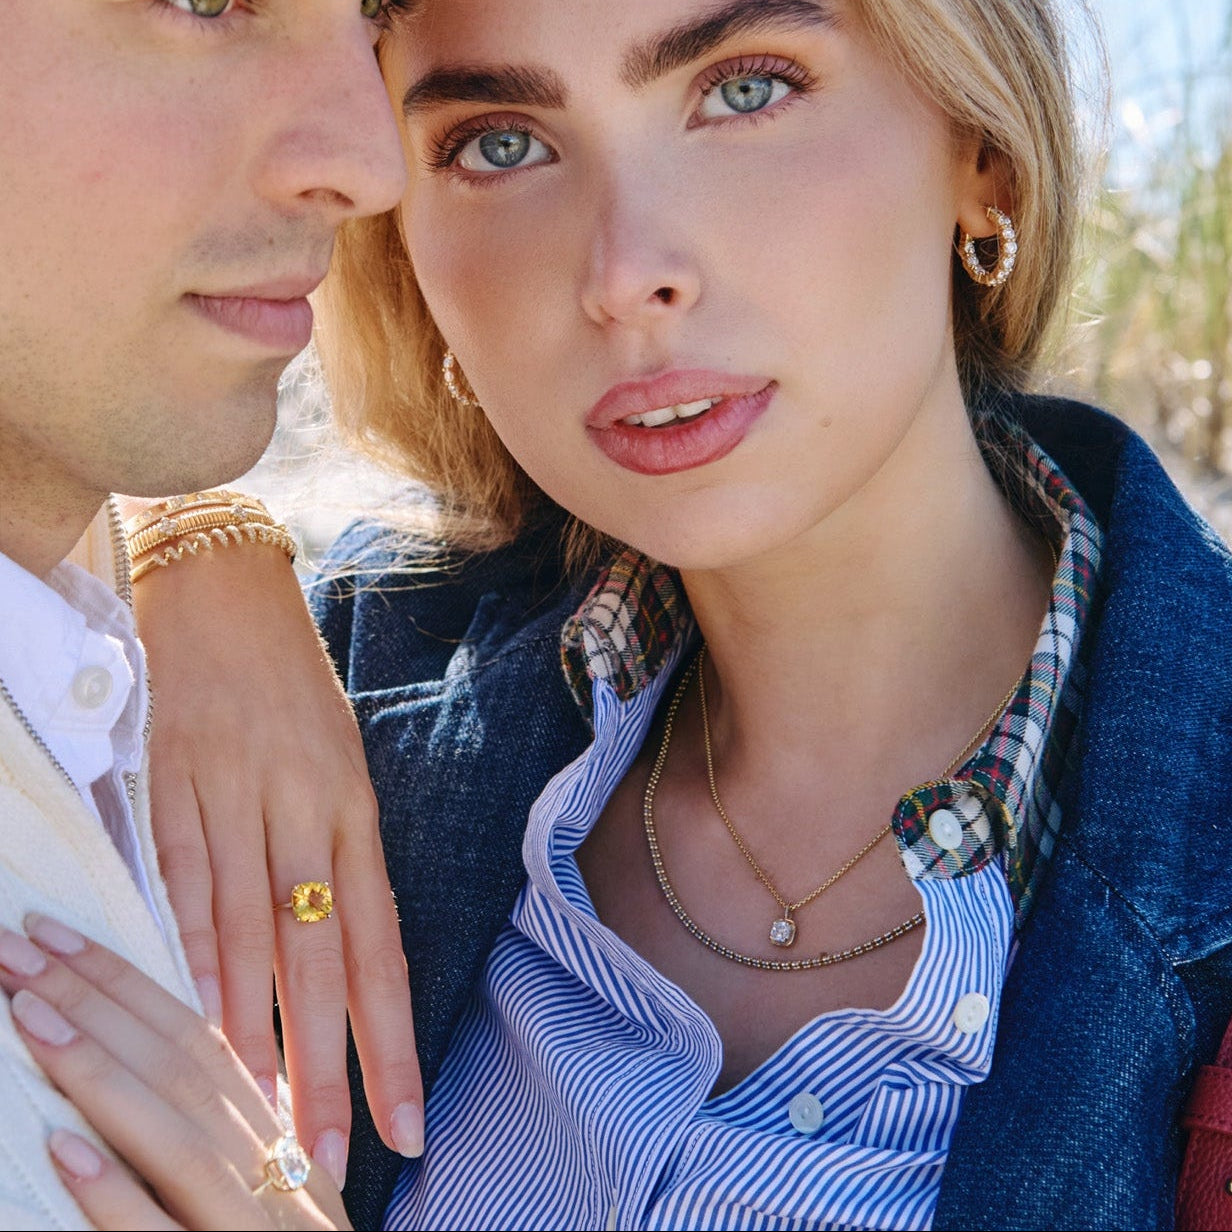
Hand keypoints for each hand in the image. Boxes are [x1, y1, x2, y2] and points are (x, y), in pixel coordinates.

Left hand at [0, 914, 349, 1229]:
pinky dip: (119, 1198)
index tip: (60, 938)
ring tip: (29, 1017)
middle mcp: (275, 1175)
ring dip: (99, 1074)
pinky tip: (65, 1155)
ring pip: (177, 1138)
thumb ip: (219, 1139)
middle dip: (98, 1001)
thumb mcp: (271, 1202)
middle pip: (183, 1070)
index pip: (199, 1042)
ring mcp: (255, 1231)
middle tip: (19, 946)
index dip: (128, 983)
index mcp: (281, 1145)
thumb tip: (145, 1063)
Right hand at [131, 541, 422, 1185]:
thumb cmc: (294, 691)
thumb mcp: (341, 767)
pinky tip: (197, 1015)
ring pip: (252, 929)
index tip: (404, 1120)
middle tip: (328, 1150)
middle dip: (328, 1059)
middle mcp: (308, 810)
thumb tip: (339, 956)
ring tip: (264, 1109)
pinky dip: (192, 949)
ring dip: (256, 1024)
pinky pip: (185, 878)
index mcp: (357, 811)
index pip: (383, 945)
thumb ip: (338, 858)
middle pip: (322, 954)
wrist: (228, 593)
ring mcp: (239, 796)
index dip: (393, 1038)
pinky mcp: (176, 782)